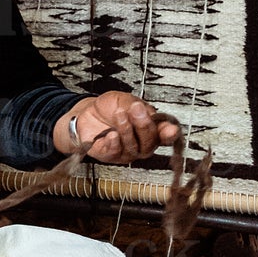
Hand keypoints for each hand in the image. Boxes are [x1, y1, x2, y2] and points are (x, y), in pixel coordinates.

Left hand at [55, 93, 179, 163]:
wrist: (87, 112)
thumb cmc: (109, 108)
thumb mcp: (125, 100)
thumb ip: (138, 107)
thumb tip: (150, 113)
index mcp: (150, 129)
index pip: (166, 136)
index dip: (170, 135)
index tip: (170, 130)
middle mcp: (141, 144)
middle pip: (150, 143)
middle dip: (144, 125)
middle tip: (136, 110)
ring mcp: (126, 152)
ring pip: (133, 148)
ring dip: (127, 130)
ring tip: (120, 114)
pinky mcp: (110, 155)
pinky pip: (115, 153)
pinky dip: (114, 143)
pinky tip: (111, 134)